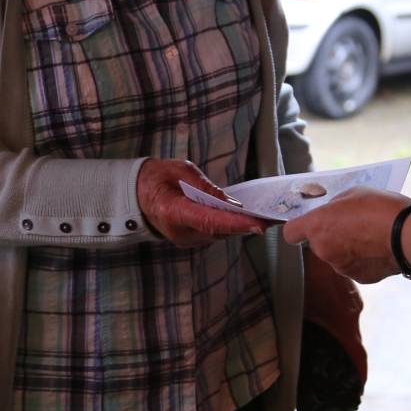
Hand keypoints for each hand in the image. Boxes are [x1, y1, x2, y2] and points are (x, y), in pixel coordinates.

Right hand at [137, 158, 270, 246]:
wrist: (137, 194)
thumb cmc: (158, 177)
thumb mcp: (180, 170)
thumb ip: (204, 186)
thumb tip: (230, 201)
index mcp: (172, 212)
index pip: (208, 220)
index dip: (235, 223)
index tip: (258, 224)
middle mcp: (179, 232)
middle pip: (218, 231)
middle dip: (245, 224)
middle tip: (272, 217)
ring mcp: (184, 240)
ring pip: (219, 235)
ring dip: (239, 226)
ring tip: (264, 216)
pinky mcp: (190, 241)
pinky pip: (214, 234)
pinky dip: (229, 226)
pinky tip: (244, 217)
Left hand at [283, 186, 410, 283]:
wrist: (407, 234)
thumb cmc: (380, 208)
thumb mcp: (353, 193)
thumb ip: (336, 205)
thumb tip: (332, 212)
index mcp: (317, 226)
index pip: (291, 233)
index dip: (299, 229)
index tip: (309, 224)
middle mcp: (323, 250)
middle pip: (318, 245)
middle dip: (331, 236)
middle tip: (352, 224)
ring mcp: (341, 267)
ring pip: (338, 257)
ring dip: (348, 248)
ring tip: (371, 236)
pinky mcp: (360, 278)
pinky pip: (356, 266)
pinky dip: (364, 260)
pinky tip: (379, 248)